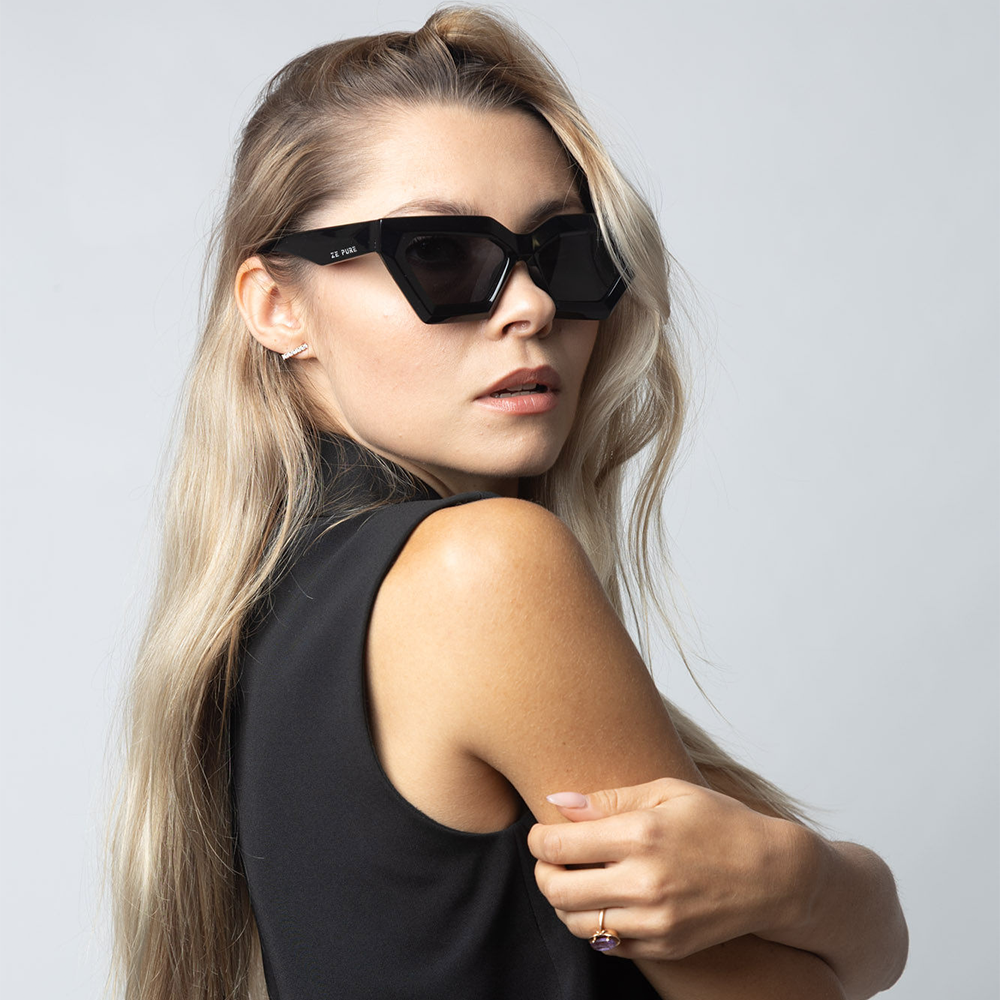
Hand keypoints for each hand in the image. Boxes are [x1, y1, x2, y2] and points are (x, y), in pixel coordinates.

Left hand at [527, 777, 809, 960]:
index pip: (557, 846)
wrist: (774, 874)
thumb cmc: (719, 821)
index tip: (541, 832)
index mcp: (641, 835)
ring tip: (576, 879)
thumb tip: (557, 802)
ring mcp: (655, 921)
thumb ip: (608, 799)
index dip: (538, 838)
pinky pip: (607, 944)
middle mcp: (644, 883)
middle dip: (542, 871)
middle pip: (556, 889)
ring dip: (563, 901)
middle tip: (550, 859)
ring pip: (576, 922)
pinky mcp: (665, 947)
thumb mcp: (666, 791)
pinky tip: (605, 900)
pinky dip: (594, 924)